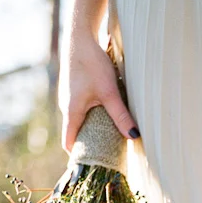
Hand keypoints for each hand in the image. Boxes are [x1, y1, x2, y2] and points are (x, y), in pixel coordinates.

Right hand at [58, 32, 139, 153]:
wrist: (81, 36)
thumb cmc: (93, 63)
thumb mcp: (110, 92)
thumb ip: (121, 116)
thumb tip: (134, 137)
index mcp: (71, 111)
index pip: (69, 142)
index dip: (77, 156)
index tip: (90, 166)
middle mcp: (66, 106)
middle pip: (75, 133)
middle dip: (88, 145)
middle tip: (105, 155)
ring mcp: (69, 97)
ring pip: (79, 120)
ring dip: (91, 129)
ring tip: (109, 138)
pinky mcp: (75, 88)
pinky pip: (81, 109)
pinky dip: (91, 116)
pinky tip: (106, 115)